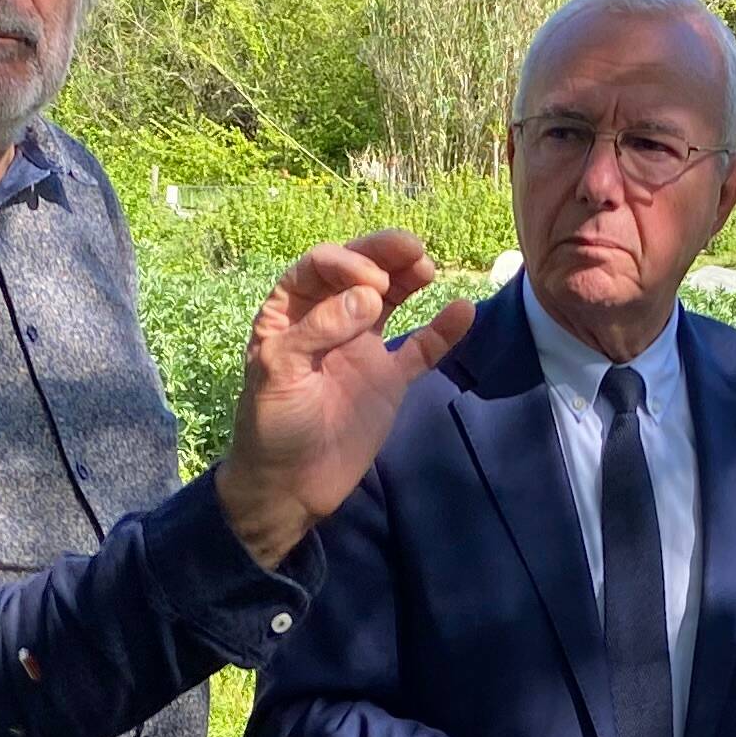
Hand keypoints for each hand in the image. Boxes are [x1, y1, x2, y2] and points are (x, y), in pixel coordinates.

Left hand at [212, 232, 476, 565]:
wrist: (290, 487)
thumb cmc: (272, 427)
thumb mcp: (277, 374)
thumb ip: (318, 331)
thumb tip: (369, 297)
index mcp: (291, 313)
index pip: (319, 268)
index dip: (345, 264)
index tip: (369, 284)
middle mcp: (329, 322)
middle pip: (359, 274)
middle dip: (383, 255)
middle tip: (411, 249)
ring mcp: (362, 349)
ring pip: (391, 301)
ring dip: (409, 279)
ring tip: (427, 268)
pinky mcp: (390, 380)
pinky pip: (421, 349)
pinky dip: (442, 331)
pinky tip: (463, 311)